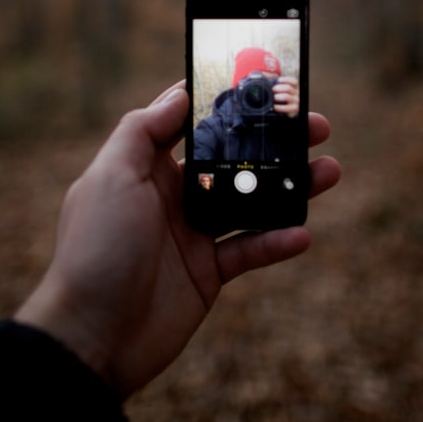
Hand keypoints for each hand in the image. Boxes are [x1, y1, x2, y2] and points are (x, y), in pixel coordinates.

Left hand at [15, 81, 340, 398]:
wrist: (92, 337)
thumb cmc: (95, 250)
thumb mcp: (110, 178)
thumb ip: (141, 131)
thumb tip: (178, 93)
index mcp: (145, 167)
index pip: (191, 123)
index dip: (226, 102)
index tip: (265, 84)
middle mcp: (172, 195)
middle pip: (232, 158)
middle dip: (273, 141)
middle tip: (315, 125)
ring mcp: (193, 234)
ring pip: (251, 200)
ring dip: (290, 185)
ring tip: (330, 170)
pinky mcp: (208, 273)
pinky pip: (251, 250)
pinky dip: (277, 241)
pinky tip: (302, 233)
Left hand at [272, 76, 299, 117]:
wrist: (284, 112)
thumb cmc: (281, 98)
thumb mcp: (279, 89)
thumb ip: (273, 80)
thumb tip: (263, 74)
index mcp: (294, 87)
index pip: (293, 81)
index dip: (286, 80)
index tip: (278, 80)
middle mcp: (296, 94)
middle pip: (289, 88)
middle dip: (279, 88)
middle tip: (273, 89)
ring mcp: (296, 102)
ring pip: (287, 97)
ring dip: (279, 97)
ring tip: (274, 97)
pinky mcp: (294, 110)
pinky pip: (288, 108)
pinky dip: (280, 107)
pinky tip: (275, 107)